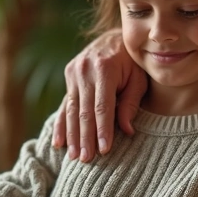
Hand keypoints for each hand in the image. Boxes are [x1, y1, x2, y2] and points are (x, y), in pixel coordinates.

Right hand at [53, 30, 146, 160]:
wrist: (115, 37)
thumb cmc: (133, 61)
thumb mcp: (139, 79)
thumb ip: (131, 103)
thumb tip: (127, 131)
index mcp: (104, 68)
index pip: (102, 106)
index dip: (102, 130)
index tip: (103, 150)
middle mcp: (85, 70)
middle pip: (83, 111)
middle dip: (85, 137)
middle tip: (86, 159)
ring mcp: (73, 72)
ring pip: (71, 110)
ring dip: (72, 135)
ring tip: (73, 156)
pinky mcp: (68, 75)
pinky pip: (63, 104)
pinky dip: (60, 125)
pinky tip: (59, 143)